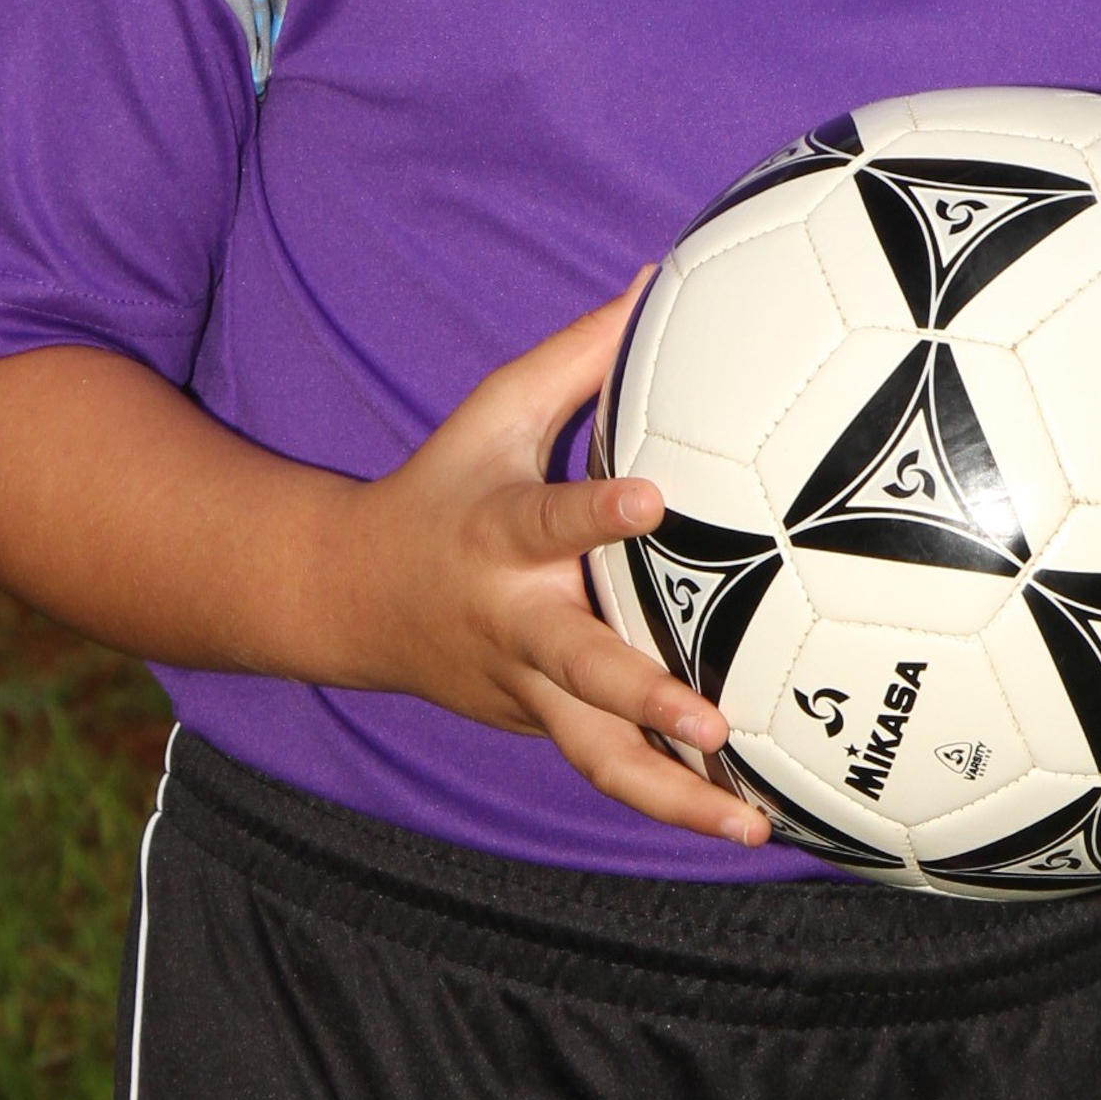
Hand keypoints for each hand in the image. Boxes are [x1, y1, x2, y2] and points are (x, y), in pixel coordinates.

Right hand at [339, 275, 770, 849]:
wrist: (352, 600)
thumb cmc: (445, 486)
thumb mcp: (495, 411)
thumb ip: (578, 354)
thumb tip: (654, 275)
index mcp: (500, 535)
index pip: (549, 516)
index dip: (597, 511)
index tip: (653, 500)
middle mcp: (513, 622)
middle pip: (578, 669)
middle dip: (643, 696)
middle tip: (711, 716)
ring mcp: (526, 689)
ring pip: (596, 756)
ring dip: (671, 796)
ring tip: (748, 824)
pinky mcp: (541, 727)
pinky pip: (607, 767)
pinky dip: (668, 800)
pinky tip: (744, 822)